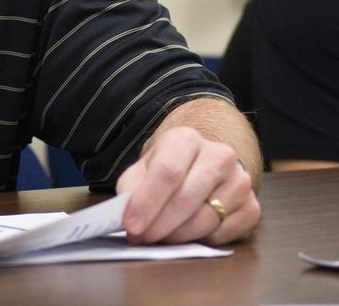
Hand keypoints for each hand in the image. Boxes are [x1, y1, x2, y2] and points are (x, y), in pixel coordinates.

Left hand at [116, 125, 259, 244]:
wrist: (200, 166)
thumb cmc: (166, 169)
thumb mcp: (142, 171)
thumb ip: (131, 190)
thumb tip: (126, 218)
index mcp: (186, 139)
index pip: (168, 171)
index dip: (148, 202)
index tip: (132, 225)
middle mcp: (219, 155)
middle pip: (187, 198)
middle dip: (160, 225)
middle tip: (142, 238)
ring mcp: (240, 180)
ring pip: (206, 219)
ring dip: (178, 236)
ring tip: (160, 238)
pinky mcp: (253, 205)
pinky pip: (224, 233)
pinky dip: (202, 240)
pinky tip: (187, 235)